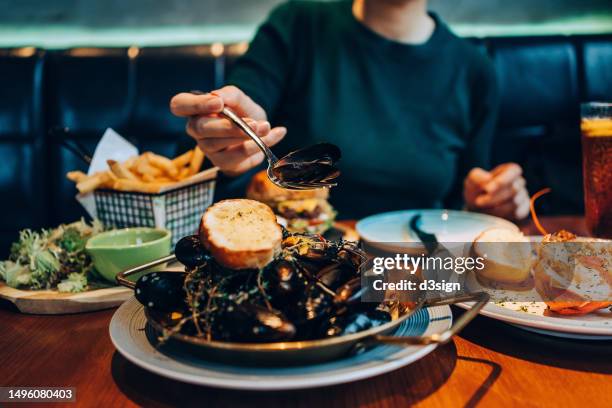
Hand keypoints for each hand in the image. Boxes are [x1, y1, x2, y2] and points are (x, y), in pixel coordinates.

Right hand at [170, 86, 286, 174]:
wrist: (259, 131)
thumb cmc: (243, 112)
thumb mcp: (241, 99)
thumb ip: (230, 95)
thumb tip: (218, 96)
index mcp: (195, 109)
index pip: (179, 104)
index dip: (195, 104)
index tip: (218, 103)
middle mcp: (196, 129)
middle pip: (201, 127)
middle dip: (228, 126)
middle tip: (254, 123)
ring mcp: (206, 147)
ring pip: (218, 143)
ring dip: (245, 136)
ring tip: (266, 127)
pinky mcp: (221, 162)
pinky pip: (237, 155)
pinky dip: (257, 145)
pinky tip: (274, 135)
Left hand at [464, 163, 529, 219]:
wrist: (477, 209)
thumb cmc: (476, 190)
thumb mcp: (472, 180)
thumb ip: (478, 177)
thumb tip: (488, 179)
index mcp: (509, 170)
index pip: (514, 171)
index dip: (502, 180)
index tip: (487, 189)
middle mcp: (519, 182)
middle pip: (513, 188)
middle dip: (494, 197)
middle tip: (478, 202)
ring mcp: (523, 196)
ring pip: (515, 202)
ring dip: (496, 207)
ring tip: (483, 209)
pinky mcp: (523, 211)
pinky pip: (518, 213)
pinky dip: (503, 215)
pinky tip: (492, 215)